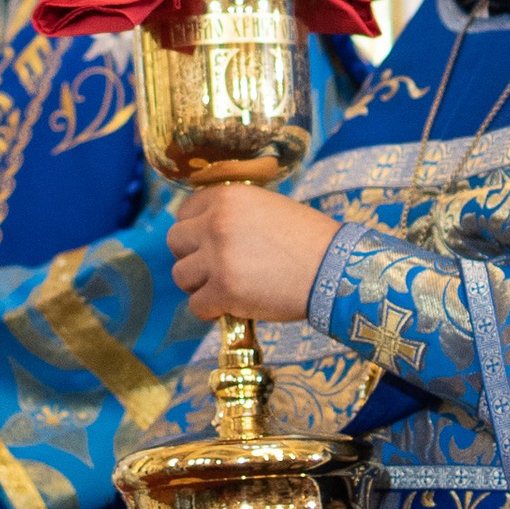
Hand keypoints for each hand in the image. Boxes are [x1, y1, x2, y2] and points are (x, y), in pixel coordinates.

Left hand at [169, 185, 340, 325]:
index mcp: (227, 197)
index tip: (208, 243)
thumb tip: (202, 229)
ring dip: (198, 285)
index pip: (184, 211)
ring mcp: (218, 258)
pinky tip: (231, 308)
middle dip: (191, 257)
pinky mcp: (224, 291)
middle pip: (175, 242)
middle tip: (213, 269)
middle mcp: (216, 223)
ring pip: (180, 275)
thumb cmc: (308, 240)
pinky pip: (196, 306)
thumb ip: (233, 214)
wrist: (335, 268)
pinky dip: (211, 311)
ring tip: (224, 289)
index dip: (195, 230)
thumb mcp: (268, 207)